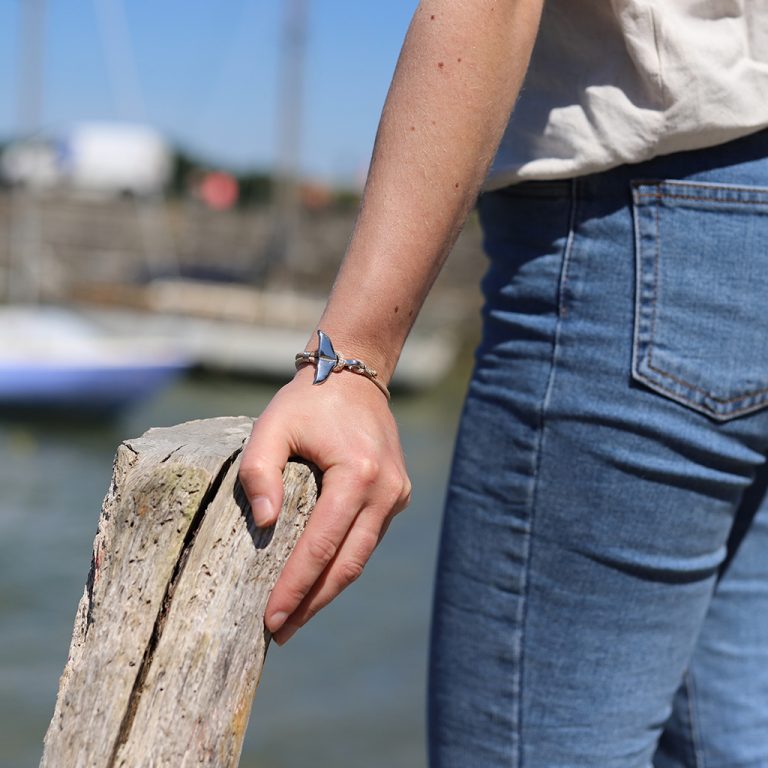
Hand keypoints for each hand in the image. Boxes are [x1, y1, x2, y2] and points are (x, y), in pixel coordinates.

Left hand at [239, 366, 411, 644]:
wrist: (355, 375)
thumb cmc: (308, 401)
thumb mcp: (271, 426)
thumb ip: (259, 472)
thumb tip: (264, 525)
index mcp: (357, 474)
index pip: (322, 545)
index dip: (295, 585)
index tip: (270, 619)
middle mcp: (385, 490)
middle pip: (348, 563)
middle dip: (313, 602)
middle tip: (280, 632)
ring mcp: (396, 494)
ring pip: (360, 557)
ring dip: (328, 589)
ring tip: (295, 616)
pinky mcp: (396, 495)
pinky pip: (367, 539)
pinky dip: (342, 564)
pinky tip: (317, 580)